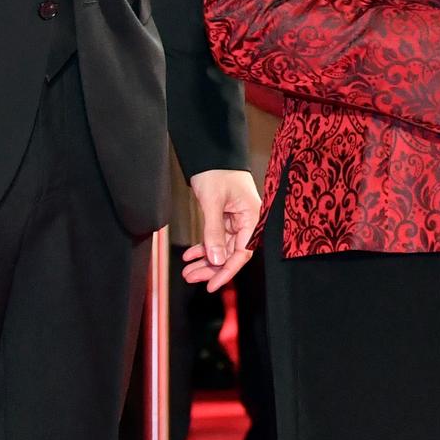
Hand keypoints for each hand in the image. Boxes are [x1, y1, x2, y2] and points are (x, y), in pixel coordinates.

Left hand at [180, 169, 261, 291]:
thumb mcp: (213, 203)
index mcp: (253, 218)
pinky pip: (217, 239)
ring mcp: (237, 221)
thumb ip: (214, 233)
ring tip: (187, 270)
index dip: (227, 271)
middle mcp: (248, 222)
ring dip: (205, 260)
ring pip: (222, 249)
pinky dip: (203, 247)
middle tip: (191, 277)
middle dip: (211, 268)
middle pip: (231, 254)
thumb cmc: (217, 172)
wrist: (212, 154)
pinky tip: (190, 255)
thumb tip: (216, 260)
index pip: (242, 253)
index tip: (212, 285)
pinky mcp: (227, 218)